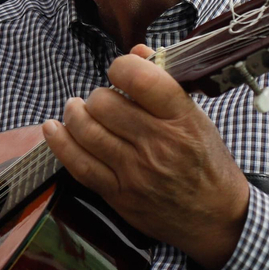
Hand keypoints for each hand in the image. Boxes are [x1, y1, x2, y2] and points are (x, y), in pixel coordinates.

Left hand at [41, 45, 249, 269]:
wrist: (217, 218)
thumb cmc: (206, 162)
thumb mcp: (197, 118)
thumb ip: (165, 84)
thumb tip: (136, 51)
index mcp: (182, 120)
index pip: (141, 80)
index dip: (121, 67)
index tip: (120, 72)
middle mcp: (159, 145)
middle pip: (105, 104)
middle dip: (98, 96)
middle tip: (102, 101)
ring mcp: (136, 172)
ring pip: (87, 131)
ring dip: (74, 114)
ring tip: (77, 109)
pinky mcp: (119, 195)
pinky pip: (79, 165)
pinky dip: (59, 143)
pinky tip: (51, 128)